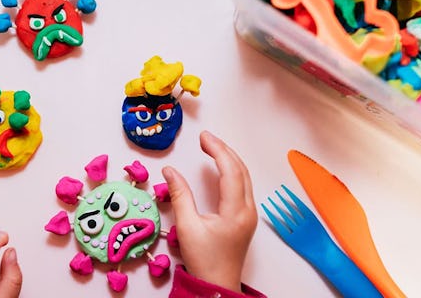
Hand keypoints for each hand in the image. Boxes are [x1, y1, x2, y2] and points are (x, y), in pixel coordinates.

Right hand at [162, 131, 256, 292]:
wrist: (218, 284)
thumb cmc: (204, 260)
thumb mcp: (187, 227)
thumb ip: (179, 195)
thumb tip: (170, 171)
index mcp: (236, 211)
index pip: (230, 171)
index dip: (217, 150)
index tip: (204, 138)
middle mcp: (247, 210)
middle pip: (241, 170)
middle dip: (224, 150)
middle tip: (206, 138)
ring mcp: (249, 214)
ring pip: (244, 177)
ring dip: (229, 159)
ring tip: (212, 148)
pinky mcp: (245, 218)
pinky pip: (243, 187)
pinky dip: (232, 172)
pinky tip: (221, 168)